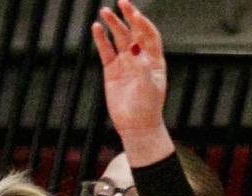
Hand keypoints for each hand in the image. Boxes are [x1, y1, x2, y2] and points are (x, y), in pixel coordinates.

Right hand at [93, 1, 170, 151]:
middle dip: (129, 16)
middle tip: (121, 2)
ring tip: (104, 11)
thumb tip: (133, 48)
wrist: (135, 126)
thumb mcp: (148, 87)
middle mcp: (140, 58)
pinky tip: (96, 28)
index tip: (136, 15)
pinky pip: (106, 51)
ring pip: (118, 39)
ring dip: (113, 25)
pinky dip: (101, 39)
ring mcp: (125, 63)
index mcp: (155, 60)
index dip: (143, 24)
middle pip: (134, 32)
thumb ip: (141, 67)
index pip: (150, 35)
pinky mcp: (111, 71)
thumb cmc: (147, 108)